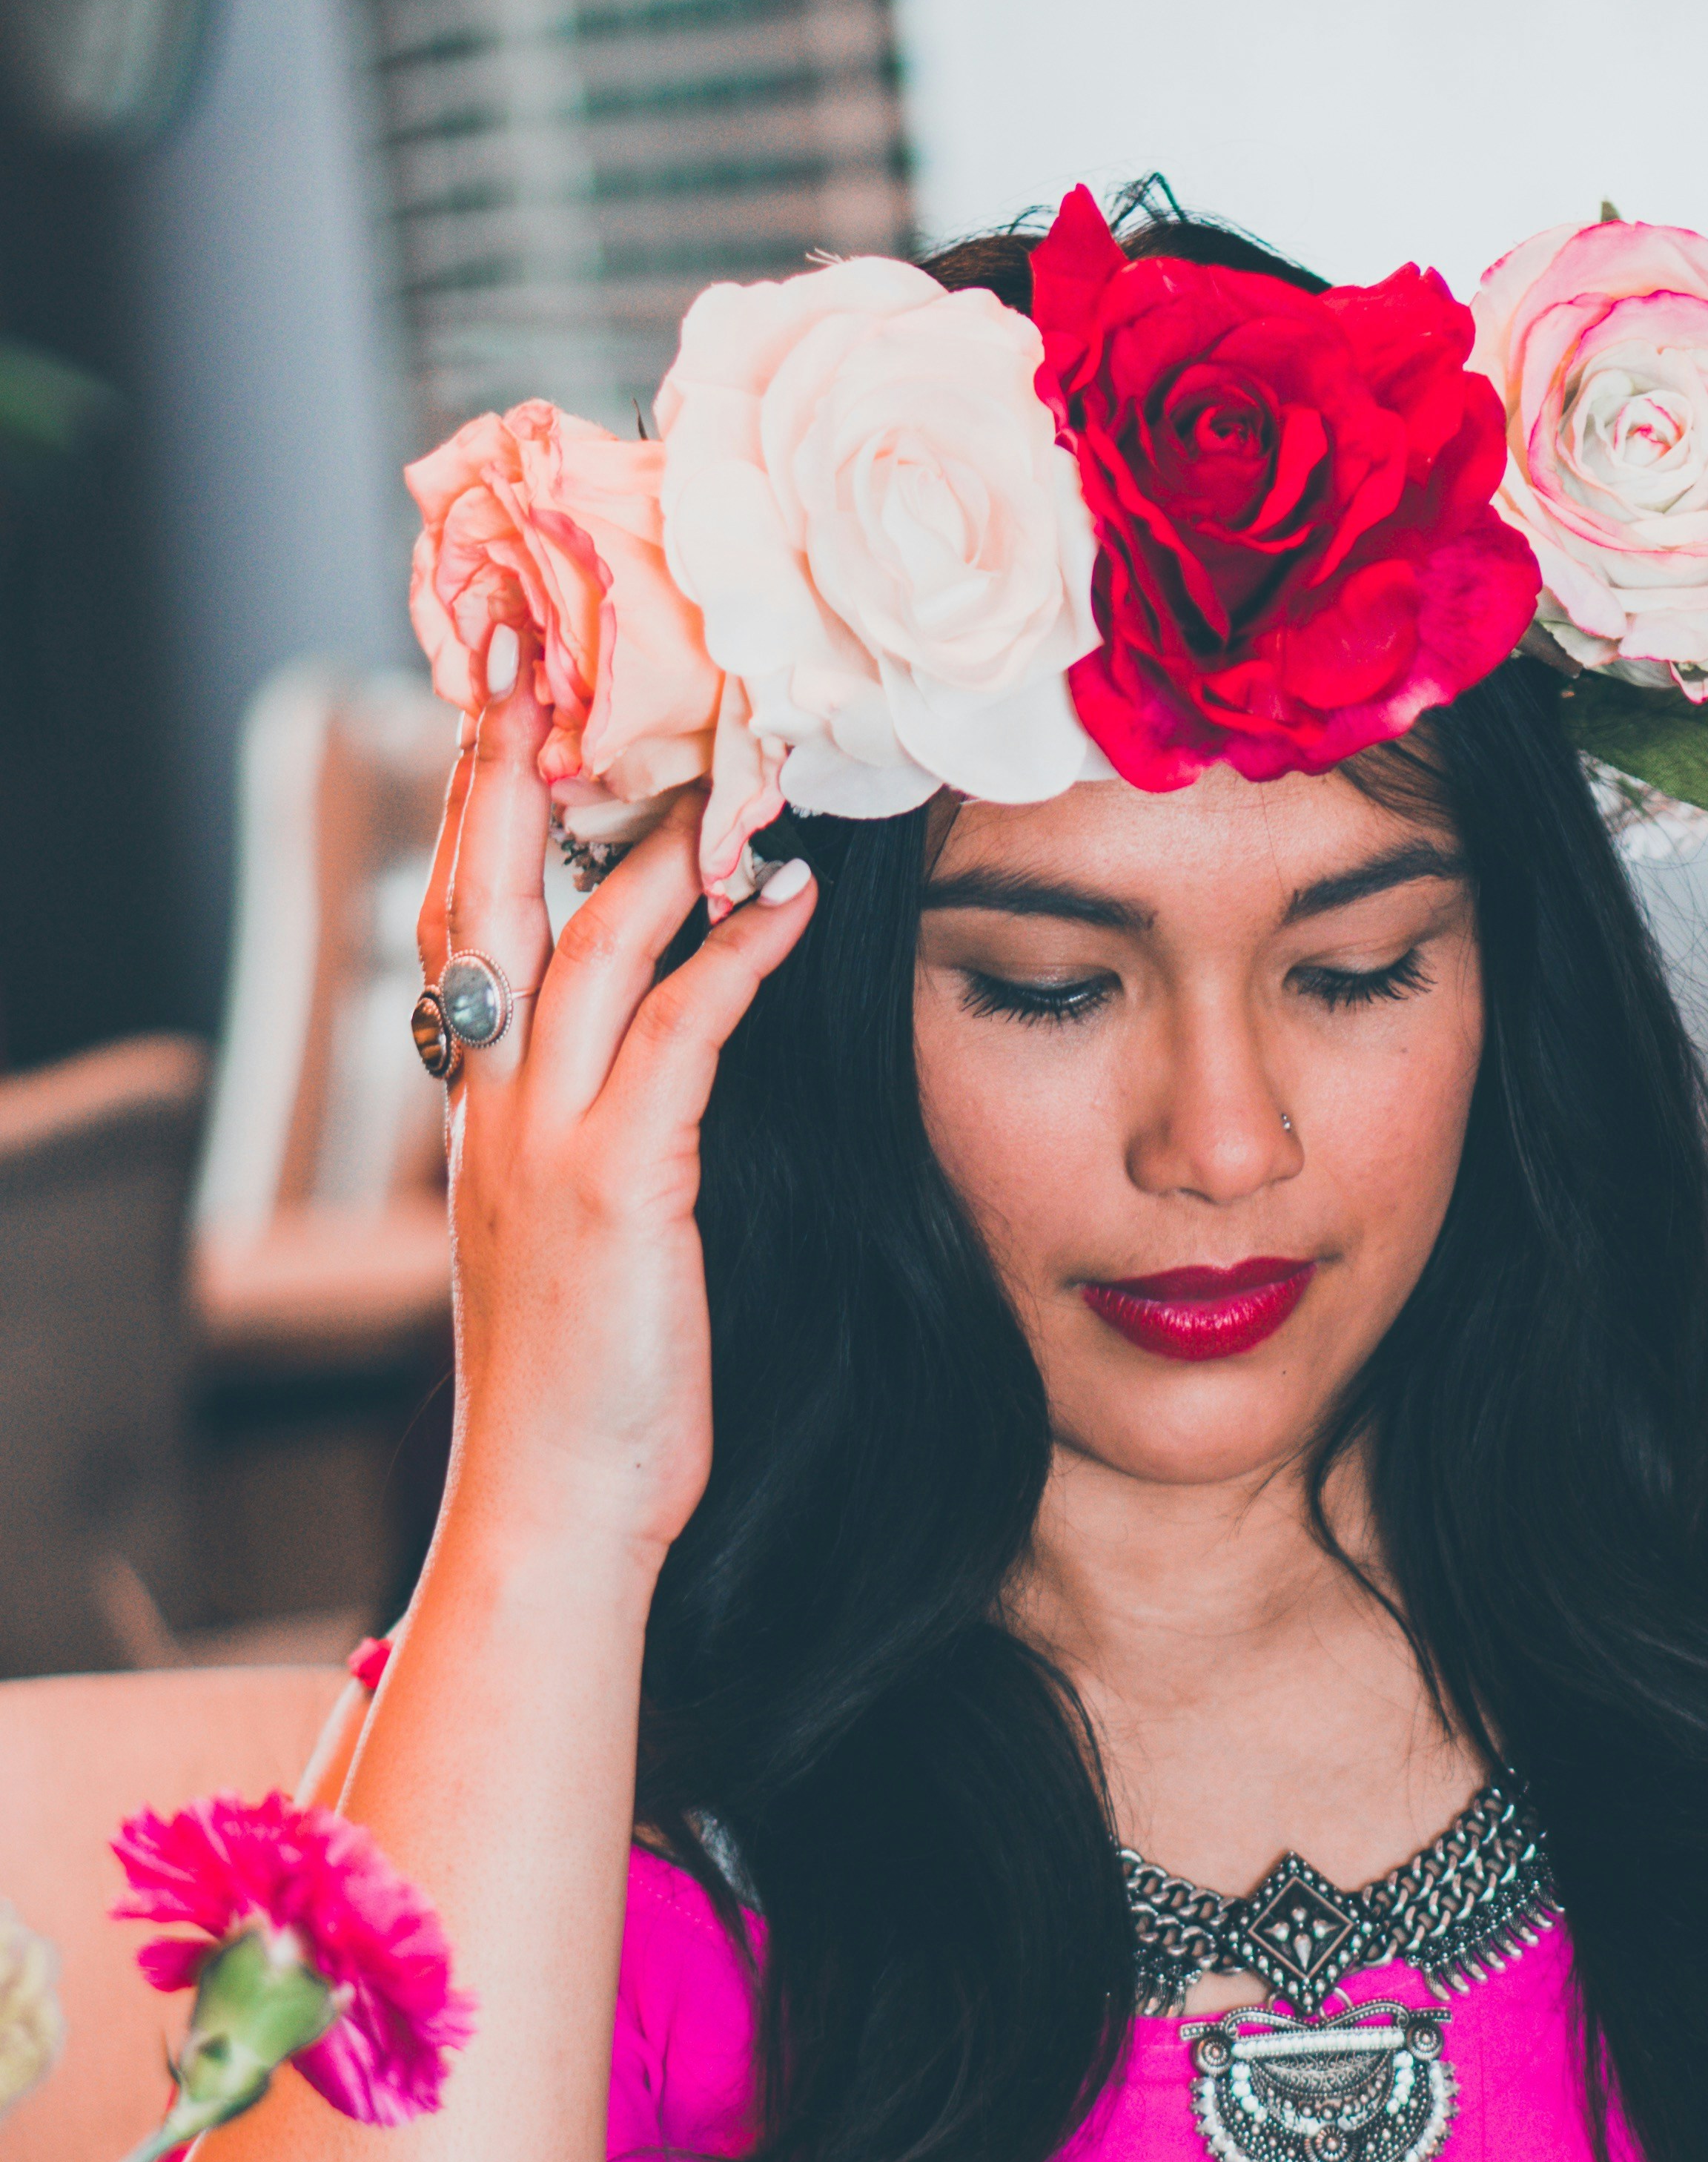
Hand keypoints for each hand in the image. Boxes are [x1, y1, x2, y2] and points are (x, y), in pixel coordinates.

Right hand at [416, 648, 817, 1581]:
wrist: (558, 1506)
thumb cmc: (594, 1391)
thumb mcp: (583, 1239)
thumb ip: (606, 1139)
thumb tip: (668, 1060)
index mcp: (479, 1112)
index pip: (464, 919)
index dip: (484, 808)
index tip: (511, 706)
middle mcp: (491, 1106)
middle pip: (487, 893)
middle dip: (512, 768)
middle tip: (546, 655)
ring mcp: (544, 1141)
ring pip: (583, 941)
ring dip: (659, 843)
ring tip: (728, 761)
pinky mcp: (613, 1186)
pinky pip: (676, 1033)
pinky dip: (733, 956)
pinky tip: (790, 900)